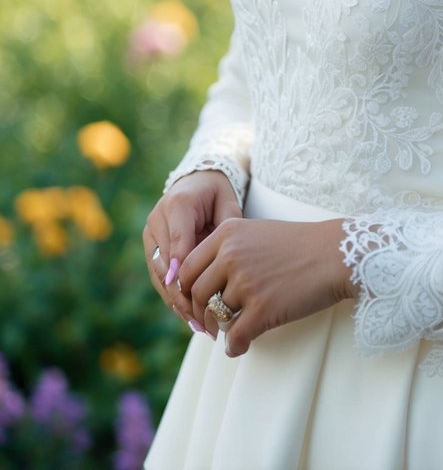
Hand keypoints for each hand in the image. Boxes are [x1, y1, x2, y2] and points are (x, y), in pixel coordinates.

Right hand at [143, 171, 241, 333]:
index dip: (182, 267)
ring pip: (160, 275)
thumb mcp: (227, 200)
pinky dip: (173, 297)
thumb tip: (226, 254)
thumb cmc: (216, 193)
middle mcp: (157, 220)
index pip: (179, 240)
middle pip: (166, 264)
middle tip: (202, 318)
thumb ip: (228, 223)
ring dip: (177, 301)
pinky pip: (159, 277)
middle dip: (183, 294)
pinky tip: (187, 317)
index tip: (189, 291)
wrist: (195, 182)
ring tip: (197, 325)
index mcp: (178, 205)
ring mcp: (150, 235)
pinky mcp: (150, 248)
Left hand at [177, 216, 356, 356]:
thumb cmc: (300, 245)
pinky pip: (235, 337)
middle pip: (196, 294)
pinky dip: (234, 347)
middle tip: (208, 325)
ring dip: (220, 330)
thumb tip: (202, 283)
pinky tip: (240, 347)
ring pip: (215, 316)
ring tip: (230, 332)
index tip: (195, 303)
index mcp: (227, 234)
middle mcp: (231, 255)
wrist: (336, 254)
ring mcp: (246, 283)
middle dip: (200, 314)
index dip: (187, 291)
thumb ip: (227, 250)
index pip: (187, 267)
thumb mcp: (257, 233)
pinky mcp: (262, 309)